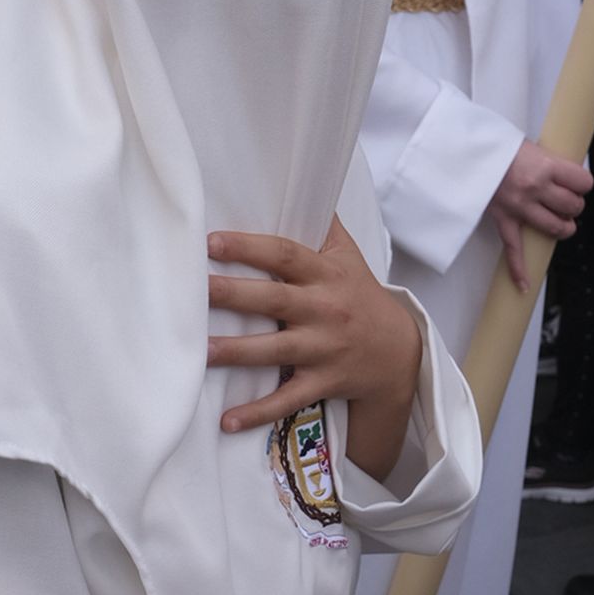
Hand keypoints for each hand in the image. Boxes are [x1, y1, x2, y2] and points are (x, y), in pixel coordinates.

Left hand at [208, 214, 421, 480]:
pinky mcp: (322, 383)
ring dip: (237, 352)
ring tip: (201, 351)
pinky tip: (226, 421)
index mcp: (325, 275)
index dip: (250, 247)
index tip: (212, 241)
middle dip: (235, 294)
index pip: (285, 255)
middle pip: (274, 300)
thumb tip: (305, 173)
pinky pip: (287, 399)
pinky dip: (258, 412)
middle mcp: (323, 310)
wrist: (398, 354)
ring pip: (276, 351)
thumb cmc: (361, 296)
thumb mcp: (348, 256)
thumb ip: (322, 223)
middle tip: (196, 289)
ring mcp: (323, 349)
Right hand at [488, 138, 591, 292]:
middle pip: (572, 206)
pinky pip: (513, 249)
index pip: (583, 182)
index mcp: (546, 166)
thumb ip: (550, 162)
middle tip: (568, 200)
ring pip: (555, 227)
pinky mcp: (504, 220)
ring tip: (561, 222)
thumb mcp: (532, 146)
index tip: (579, 183)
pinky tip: (523, 284)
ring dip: (564, 227)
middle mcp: (535, 188)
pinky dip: (518, 269)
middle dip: (574, 205)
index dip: (584, 183)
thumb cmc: (499, 147)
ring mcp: (520, 207)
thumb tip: (567, 176)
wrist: (468, 153)